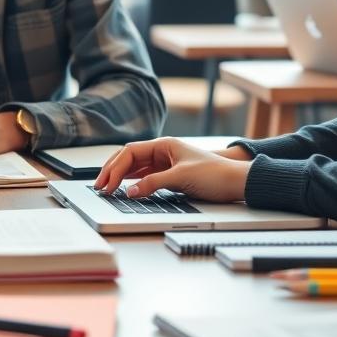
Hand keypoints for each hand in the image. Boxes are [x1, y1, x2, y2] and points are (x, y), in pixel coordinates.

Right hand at [93, 137, 249, 201]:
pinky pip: (145, 176)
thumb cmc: (215, 174)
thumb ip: (153, 184)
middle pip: (129, 158)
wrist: (237, 183)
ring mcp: (166, 163)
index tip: (106, 184)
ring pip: (136, 168)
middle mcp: (163, 151)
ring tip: (107, 188)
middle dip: (112, 171)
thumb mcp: (181, 178)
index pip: (130, 152)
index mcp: (165, 144)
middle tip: (99, 186)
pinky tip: (125, 188)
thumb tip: (130, 191)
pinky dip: (133, 182)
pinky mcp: (170, 175)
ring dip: (120, 177)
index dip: (115, 168)